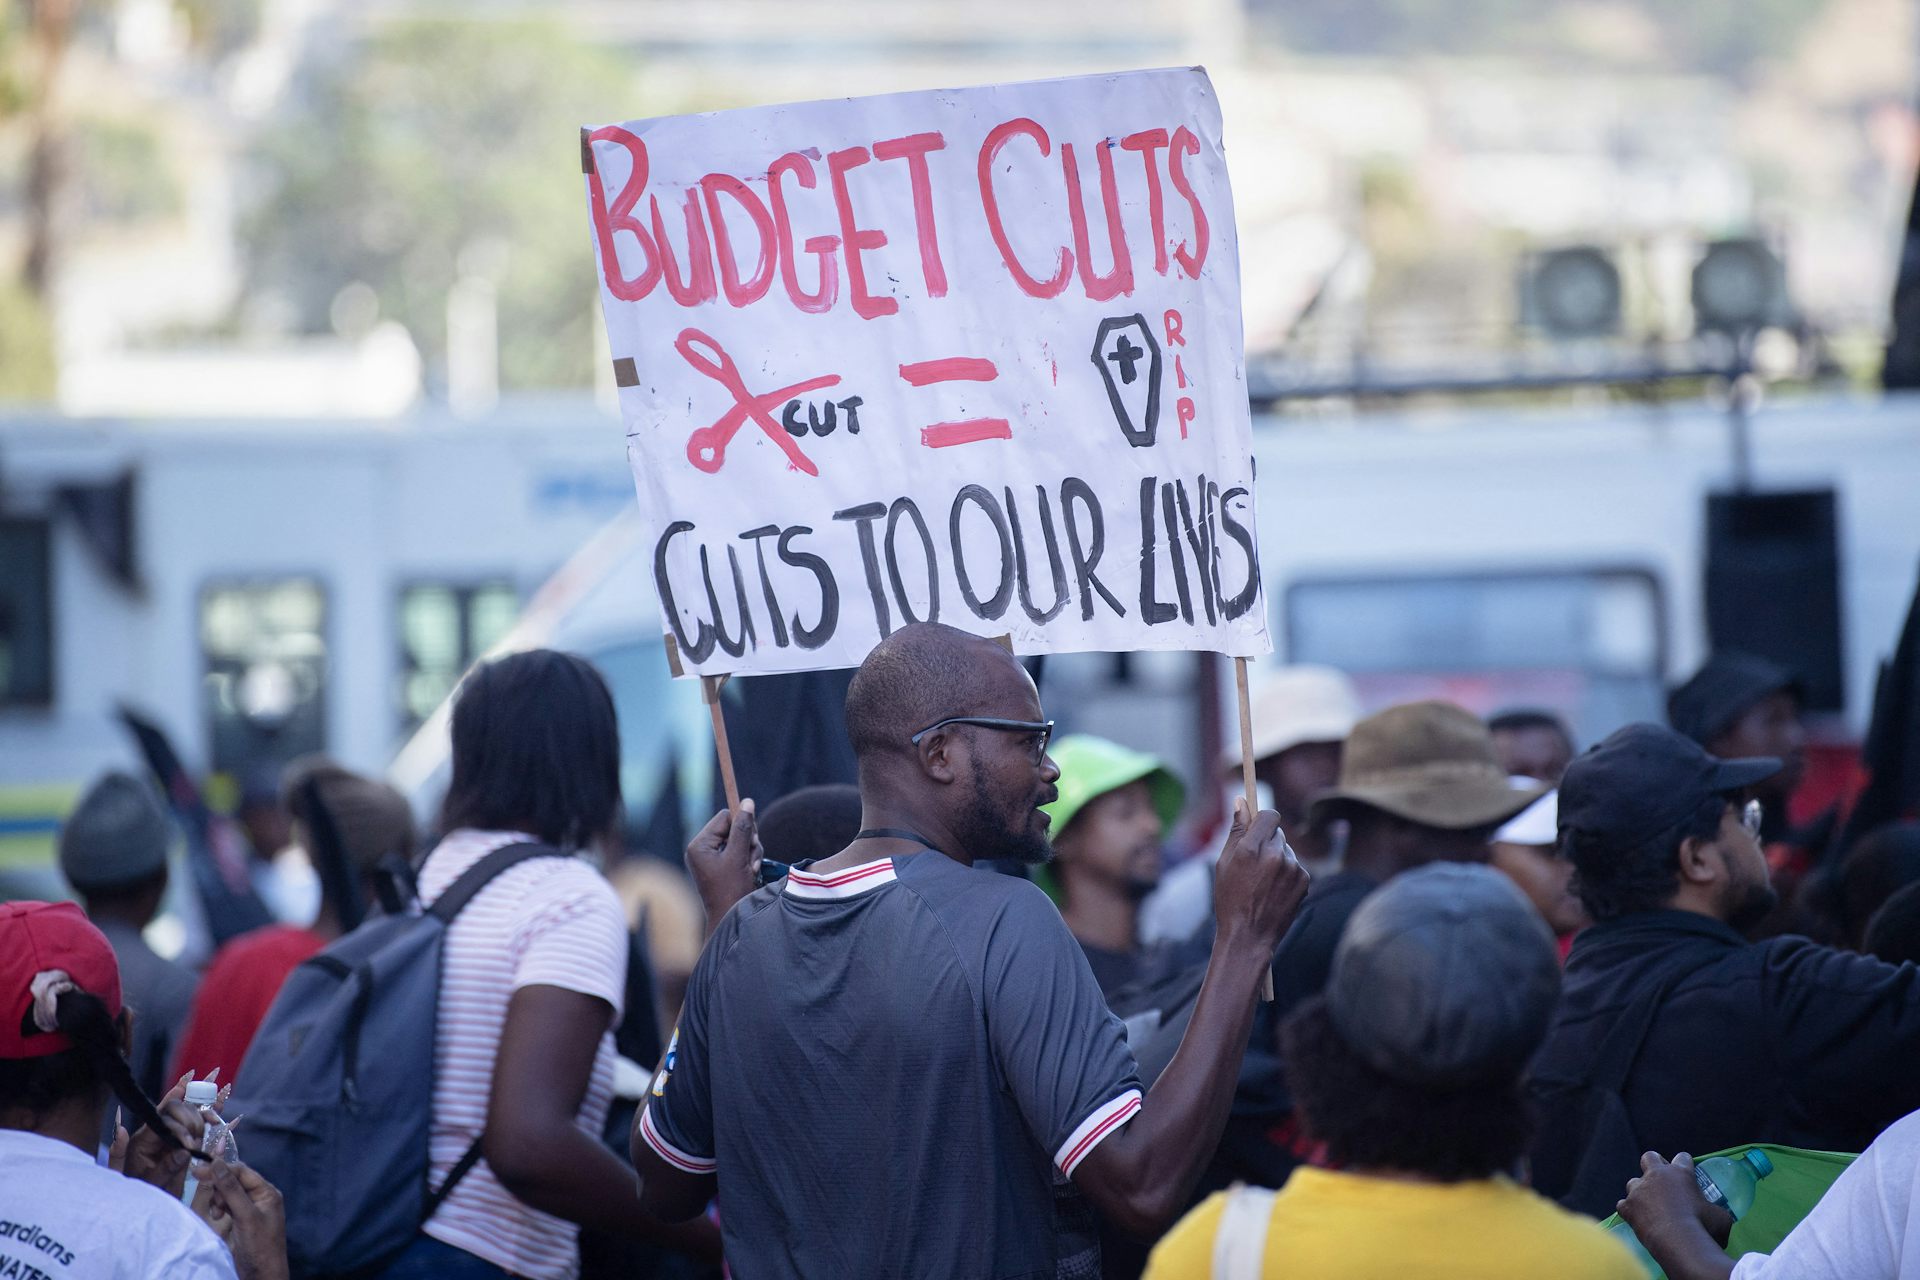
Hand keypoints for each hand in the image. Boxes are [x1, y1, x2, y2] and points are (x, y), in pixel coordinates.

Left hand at [122, 1072, 209, 1195]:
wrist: (138, 1201)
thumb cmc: (142, 1192)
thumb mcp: (150, 1184)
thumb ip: (165, 1168)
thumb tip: (185, 1151)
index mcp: (143, 1140)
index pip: (163, 1121)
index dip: (180, 1129)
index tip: (191, 1145)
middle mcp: (155, 1130)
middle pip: (175, 1109)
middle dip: (191, 1121)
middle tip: (197, 1141)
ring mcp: (169, 1131)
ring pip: (186, 1109)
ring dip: (200, 1117)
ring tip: (207, 1130)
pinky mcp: (181, 1136)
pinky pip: (195, 1118)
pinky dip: (206, 1116)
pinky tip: (215, 1119)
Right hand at [195, 1159, 288, 1279]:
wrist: (262, 1275)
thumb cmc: (259, 1246)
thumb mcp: (245, 1216)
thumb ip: (232, 1190)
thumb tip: (218, 1163)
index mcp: (267, 1192)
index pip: (242, 1171)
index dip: (221, 1169)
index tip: (198, 1171)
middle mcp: (260, 1197)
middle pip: (234, 1181)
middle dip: (219, 1187)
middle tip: (206, 1196)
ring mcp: (251, 1209)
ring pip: (229, 1193)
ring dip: (218, 1199)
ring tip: (216, 1214)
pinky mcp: (242, 1220)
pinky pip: (228, 1205)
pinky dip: (220, 1208)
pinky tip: (217, 1217)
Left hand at [686, 801, 760, 931]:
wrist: (730, 919)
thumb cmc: (732, 890)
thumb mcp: (739, 856)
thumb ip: (743, 829)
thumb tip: (747, 802)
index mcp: (699, 845)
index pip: (724, 818)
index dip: (741, 825)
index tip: (751, 840)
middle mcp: (702, 849)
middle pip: (732, 827)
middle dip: (747, 841)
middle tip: (750, 858)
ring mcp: (711, 858)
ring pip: (739, 839)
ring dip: (751, 852)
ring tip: (750, 869)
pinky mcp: (721, 866)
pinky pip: (739, 851)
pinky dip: (748, 859)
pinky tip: (750, 873)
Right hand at [1212, 799, 1309, 955]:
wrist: (1249, 937)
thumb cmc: (1230, 900)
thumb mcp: (1224, 863)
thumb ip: (1236, 830)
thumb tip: (1241, 801)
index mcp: (1251, 848)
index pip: (1269, 815)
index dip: (1263, 819)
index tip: (1257, 827)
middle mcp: (1275, 855)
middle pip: (1278, 832)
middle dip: (1267, 841)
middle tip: (1255, 863)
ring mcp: (1293, 868)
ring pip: (1286, 850)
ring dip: (1277, 858)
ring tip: (1263, 882)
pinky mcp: (1304, 880)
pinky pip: (1295, 866)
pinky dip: (1287, 873)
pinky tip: (1275, 890)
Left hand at [1620, 1151, 1735, 1251]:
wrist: (1680, 1242)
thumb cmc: (1704, 1227)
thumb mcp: (1721, 1217)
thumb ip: (1714, 1210)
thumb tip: (1716, 1217)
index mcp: (1680, 1173)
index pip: (1682, 1157)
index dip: (1685, 1163)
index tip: (1687, 1171)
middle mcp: (1656, 1176)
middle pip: (1649, 1157)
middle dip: (1654, 1164)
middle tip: (1662, 1180)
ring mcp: (1639, 1190)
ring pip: (1632, 1182)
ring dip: (1640, 1191)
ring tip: (1649, 1206)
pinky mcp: (1628, 1207)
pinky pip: (1623, 1205)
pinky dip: (1629, 1211)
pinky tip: (1636, 1219)